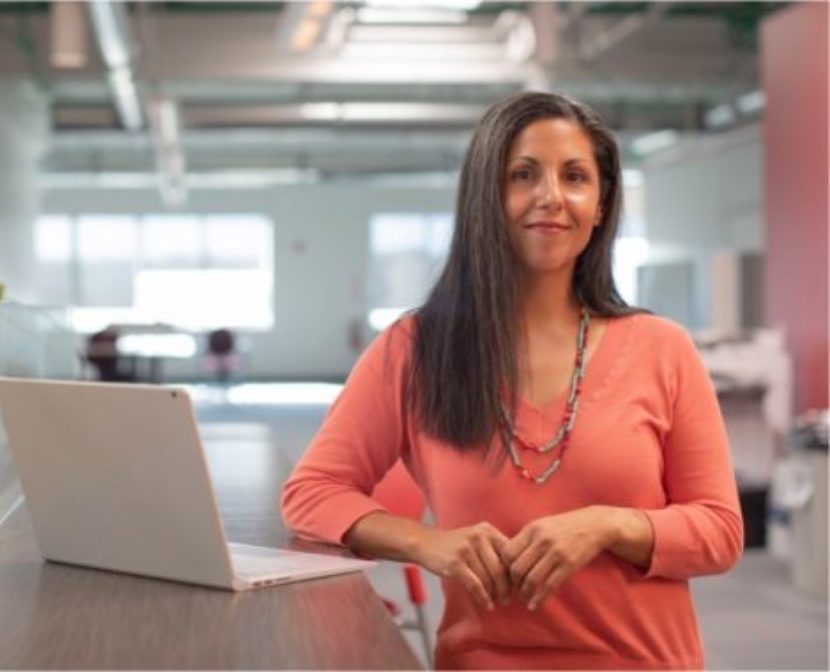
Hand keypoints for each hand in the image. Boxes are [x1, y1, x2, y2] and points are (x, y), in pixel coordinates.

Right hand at [410, 522, 511, 610]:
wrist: (425, 543)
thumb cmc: (456, 545)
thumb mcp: (477, 539)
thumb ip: (495, 550)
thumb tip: (519, 575)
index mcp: (488, 530)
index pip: (510, 554)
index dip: (515, 573)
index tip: (517, 587)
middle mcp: (478, 536)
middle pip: (500, 569)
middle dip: (506, 588)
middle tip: (507, 599)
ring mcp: (466, 549)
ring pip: (488, 579)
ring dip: (494, 595)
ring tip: (496, 602)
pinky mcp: (455, 563)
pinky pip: (475, 585)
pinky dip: (483, 598)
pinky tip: (486, 605)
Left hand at [501, 505, 615, 609]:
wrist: (594, 525)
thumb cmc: (564, 526)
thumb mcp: (542, 525)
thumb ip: (526, 539)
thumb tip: (506, 558)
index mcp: (532, 529)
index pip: (507, 552)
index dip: (504, 568)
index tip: (506, 576)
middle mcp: (542, 540)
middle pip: (517, 568)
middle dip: (513, 583)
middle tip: (514, 590)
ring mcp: (556, 553)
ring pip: (531, 579)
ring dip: (525, 593)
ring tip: (524, 598)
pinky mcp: (569, 565)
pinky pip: (550, 586)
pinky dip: (539, 599)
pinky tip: (534, 605)